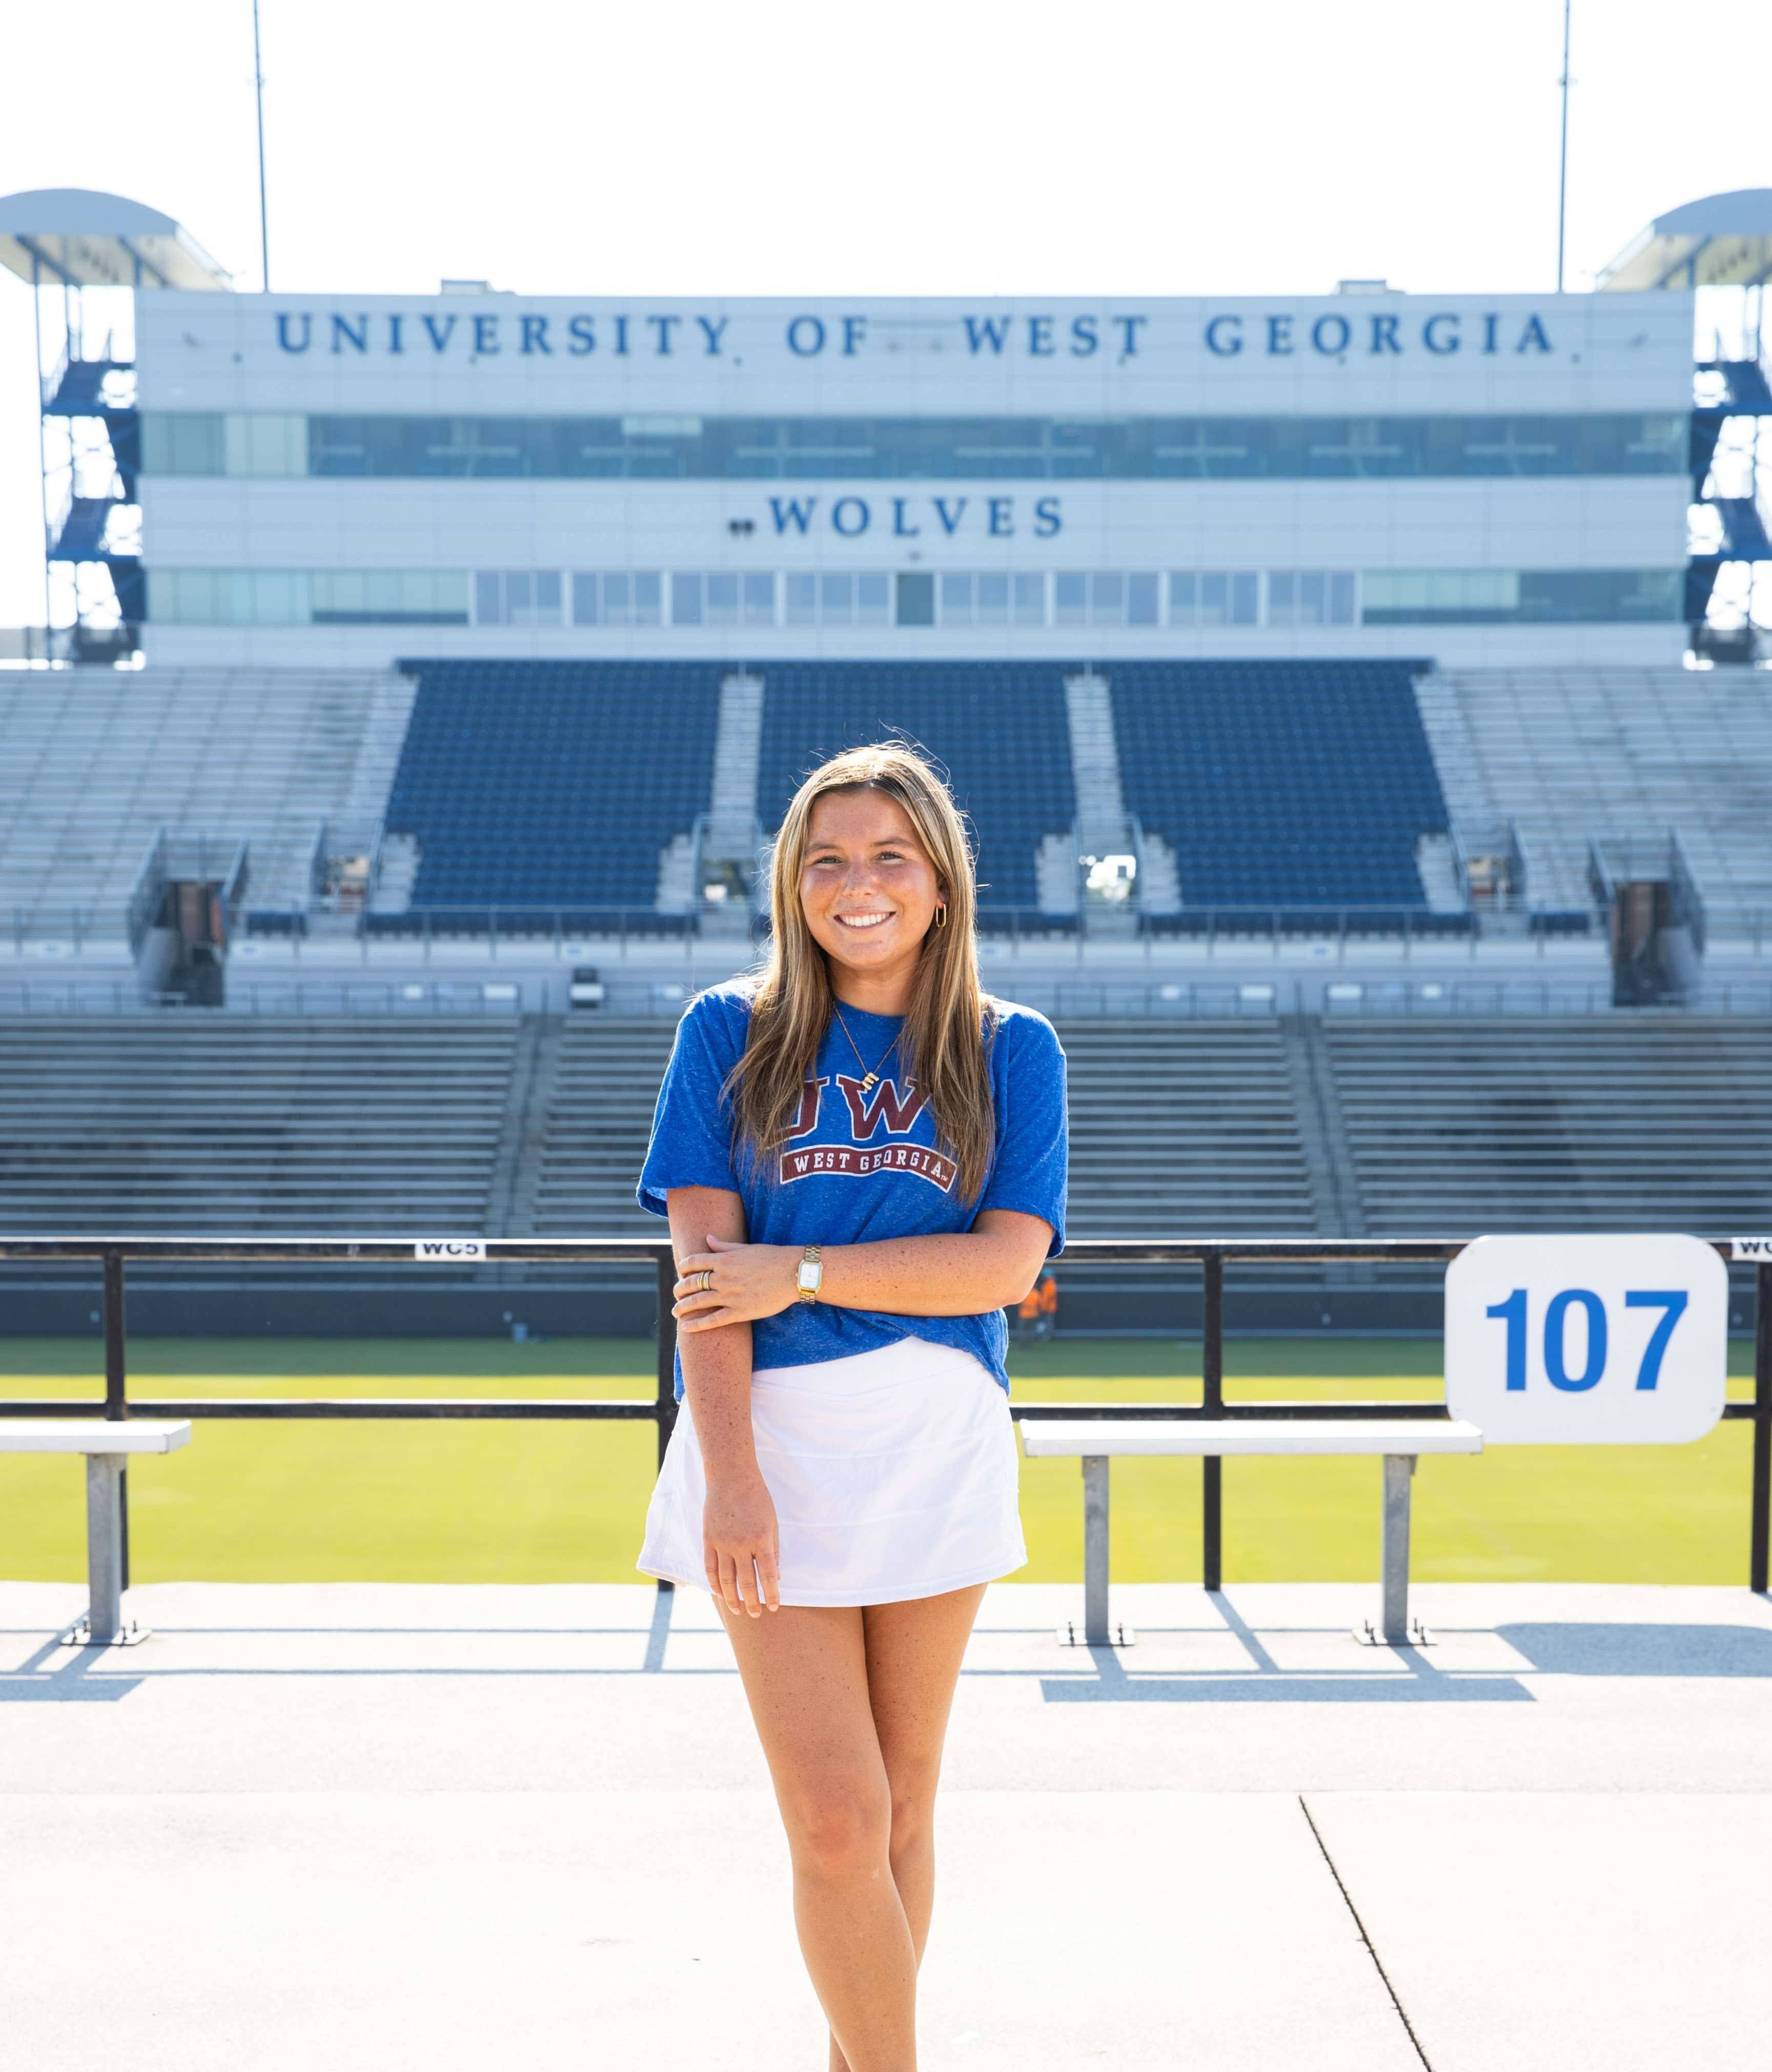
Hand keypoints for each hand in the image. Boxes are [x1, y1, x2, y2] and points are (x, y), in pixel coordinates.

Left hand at [673, 1235, 799, 1333]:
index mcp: (724, 1260)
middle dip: (679, 1289)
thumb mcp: (746, 1248)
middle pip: (691, 1283)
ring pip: (698, 1302)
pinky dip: (696, 1325)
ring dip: (683, 1307)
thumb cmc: (772, 1258)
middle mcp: (723, 1277)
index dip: (683, 1268)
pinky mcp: (739, 1312)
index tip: (681, 1272)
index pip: (693, 1262)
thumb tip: (707, 1238)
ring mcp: (730, 1296)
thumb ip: (724, 1246)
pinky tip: (685, 1327)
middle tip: (675, 1294)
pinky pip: (712, 1320)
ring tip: (675, 1311)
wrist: (794, 1274)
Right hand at [703, 1469, 780, 1615]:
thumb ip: (774, 1550)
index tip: (774, 1607)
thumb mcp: (773, 1522)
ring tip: (737, 1610)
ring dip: (732, 1598)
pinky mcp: (708, 1539)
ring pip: (725, 1579)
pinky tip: (719, 1593)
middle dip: (752, 1602)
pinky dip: (714, 1583)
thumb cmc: (757, 1497)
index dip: (771, 1594)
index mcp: (761, 1539)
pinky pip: (709, 1567)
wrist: (731, 1476)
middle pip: (746, 1582)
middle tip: (756, 1615)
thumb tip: (776, 1577)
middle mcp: (741, 1544)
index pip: (767, 1575)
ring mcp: (722, 1543)